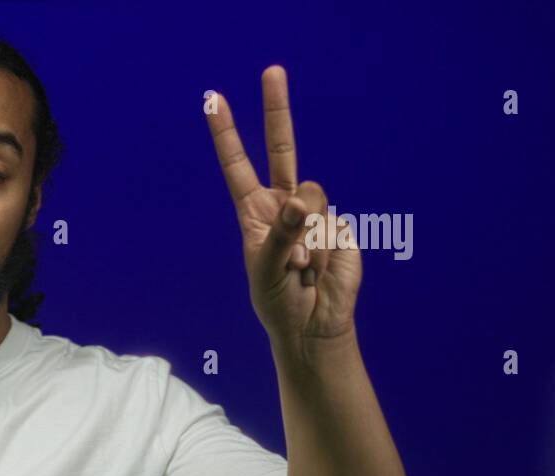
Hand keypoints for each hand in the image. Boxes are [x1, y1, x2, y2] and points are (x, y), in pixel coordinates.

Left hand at [205, 67, 360, 345]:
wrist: (312, 325)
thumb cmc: (277, 299)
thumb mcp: (265, 270)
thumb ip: (279, 235)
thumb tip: (299, 202)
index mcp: (255, 211)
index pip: (237, 165)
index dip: (227, 134)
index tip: (214, 100)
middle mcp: (284, 204)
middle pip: (283, 149)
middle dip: (277, 110)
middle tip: (272, 70)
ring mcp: (314, 213)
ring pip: (312, 198)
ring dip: (304, 237)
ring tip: (301, 267)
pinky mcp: (340, 228)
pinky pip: (331, 226)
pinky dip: (324, 251)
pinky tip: (320, 270)